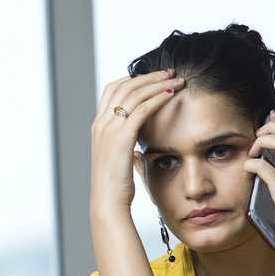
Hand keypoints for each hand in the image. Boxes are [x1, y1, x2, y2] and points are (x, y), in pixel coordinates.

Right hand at [89, 69, 185, 211]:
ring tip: (176, 80)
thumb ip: (123, 146)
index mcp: (98, 127)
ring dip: (157, 83)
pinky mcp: (121, 137)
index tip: (153, 77)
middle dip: (149, 76)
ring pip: (134, 93)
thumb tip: (134, 144)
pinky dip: (157, 97)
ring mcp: (109, 129)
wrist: (108, 203)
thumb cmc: (115, 186)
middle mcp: (101, 124)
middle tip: (169, 72)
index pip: (113, 90)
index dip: (133, 79)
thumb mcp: (118, 159)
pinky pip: (142, 108)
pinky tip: (171, 94)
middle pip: (124, 86)